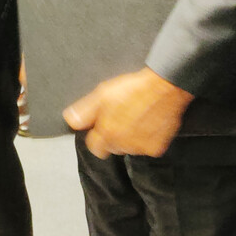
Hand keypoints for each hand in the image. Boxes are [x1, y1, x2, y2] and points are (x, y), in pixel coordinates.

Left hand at [63, 67, 194, 158]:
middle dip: (113, 136)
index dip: (96, 136)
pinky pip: (147, 147)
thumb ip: (84, 111)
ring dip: (130, 138)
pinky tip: (148, 123)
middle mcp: (123, 145)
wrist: (165, 87)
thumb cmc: (133, 88)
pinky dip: (146, 139)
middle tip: (121, 118)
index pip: (94, 147)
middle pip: (112, 148)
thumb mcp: (103, 94)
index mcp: (107, 133)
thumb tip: (70, 120)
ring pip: (129, 148)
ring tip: (136, 118)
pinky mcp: (157, 148)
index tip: (101, 126)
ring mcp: (141, 148)